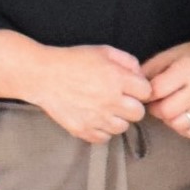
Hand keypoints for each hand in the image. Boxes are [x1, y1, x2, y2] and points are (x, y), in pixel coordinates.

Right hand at [0, 30, 148, 142]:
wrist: (42, 75)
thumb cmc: (73, 60)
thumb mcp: (104, 51)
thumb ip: (128, 61)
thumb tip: (140, 76)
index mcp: (117, 79)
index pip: (146, 92)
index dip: (140, 89)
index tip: (132, 88)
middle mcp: (110, 101)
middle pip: (138, 113)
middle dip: (132, 105)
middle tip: (120, 99)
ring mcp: (96, 118)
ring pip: (123, 128)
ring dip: (118, 119)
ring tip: (106, 109)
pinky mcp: (83, 130)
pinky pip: (104, 138)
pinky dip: (102, 130)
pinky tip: (95, 118)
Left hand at [141, 39, 189, 140]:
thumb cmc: (189, 57)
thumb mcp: (167, 56)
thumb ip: (148, 72)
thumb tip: (131, 91)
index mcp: (187, 70)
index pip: (156, 91)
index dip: (146, 94)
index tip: (146, 92)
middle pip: (165, 111)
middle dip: (155, 108)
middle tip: (156, 101)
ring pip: (177, 124)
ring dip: (167, 119)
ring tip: (168, 107)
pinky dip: (181, 127)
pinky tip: (180, 115)